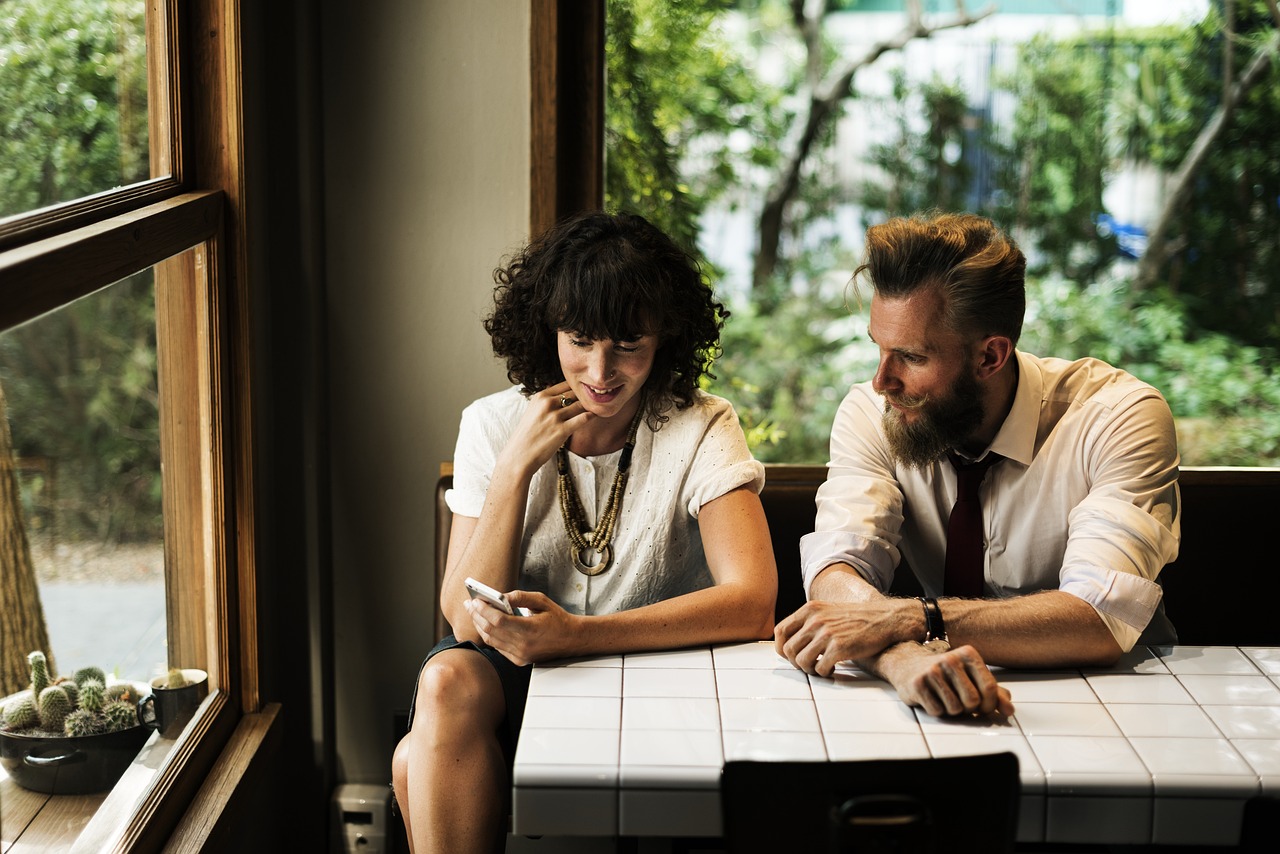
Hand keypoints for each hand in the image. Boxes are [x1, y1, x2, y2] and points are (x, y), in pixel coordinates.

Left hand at [466, 590, 576, 665]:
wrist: (572, 639)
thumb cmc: (558, 619)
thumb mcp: (541, 601)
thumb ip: (519, 597)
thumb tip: (500, 596)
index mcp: (529, 629)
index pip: (498, 620)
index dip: (483, 610)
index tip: (475, 600)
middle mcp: (523, 645)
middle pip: (490, 630)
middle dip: (476, 615)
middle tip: (469, 604)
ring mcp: (520, 655)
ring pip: (491, 640)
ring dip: (479, 625)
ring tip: (474, 612)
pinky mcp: (519, 660)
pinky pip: (498, 647)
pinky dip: (489, 635)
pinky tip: (485, 625)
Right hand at [496, 381, 592, 476]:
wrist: (519, 456)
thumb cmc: (526, 436)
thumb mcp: (532, 411)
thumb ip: (546, 402)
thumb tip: (561, 394)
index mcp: (540, 397)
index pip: (565, 384)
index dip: (577, 386)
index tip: (585, 390)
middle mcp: (547, 404)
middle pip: (574, 393)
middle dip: (585, 395)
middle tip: (596, 397)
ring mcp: (554, 417)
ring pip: (580, 405)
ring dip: (590, 405)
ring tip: (599, 406)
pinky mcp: (562, 430)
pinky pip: (583, 418)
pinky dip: (591, 415)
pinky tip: (596, 415)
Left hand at [774, 599, 910, 676]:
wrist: (885, 619)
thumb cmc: (857, 619)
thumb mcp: (828, 611)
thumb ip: (810, 622)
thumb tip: (792, 641)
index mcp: (810, 609)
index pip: (780, 631)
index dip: (781, 648)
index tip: (790, 656)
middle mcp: (815, 620)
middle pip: (788, 649)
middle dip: (796, 662)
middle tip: (809, 665)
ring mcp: (827, 633)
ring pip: (801, 661)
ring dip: (809, 670)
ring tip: (820, 668)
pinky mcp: (839, 647)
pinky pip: (819, 668)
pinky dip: (823, 673)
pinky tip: (832, 670)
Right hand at [881, 642, 1013, 717]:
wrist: (910, 666)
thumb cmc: (948, 675)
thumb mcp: (973, 678)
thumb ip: (995, 693)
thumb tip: (1009, 710)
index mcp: (968, 654)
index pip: (990, 688)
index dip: (990, 705)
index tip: (984, 707)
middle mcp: (950, 659)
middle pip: (973, 700)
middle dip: (970, 709)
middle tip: (962, 703)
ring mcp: (932, 671)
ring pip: (955, 708)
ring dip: (953, 710)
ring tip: (946, 698)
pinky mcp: (917, 684)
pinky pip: (937, 711)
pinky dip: (937, 711)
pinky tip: (932, 698)